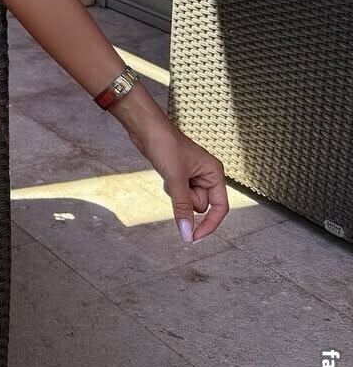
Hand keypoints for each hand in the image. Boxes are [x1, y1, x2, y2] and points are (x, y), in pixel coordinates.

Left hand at [124, 113, 228, 241]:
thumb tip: (187, 234)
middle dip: (186, 199)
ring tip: (170, 173)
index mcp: (215, 173)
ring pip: (187, 201)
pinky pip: (178, 194)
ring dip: (177, 194)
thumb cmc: (165, 144)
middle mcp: (207, 175)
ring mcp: (194, 176)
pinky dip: (171, 188)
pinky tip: (165, 172)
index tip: (194, 238)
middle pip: (201, 206)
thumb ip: (182, 207)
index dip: (209, 225)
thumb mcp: (176, 179)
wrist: (146, 128)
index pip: (220, 207)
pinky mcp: (181, 176)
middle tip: (176, 180)